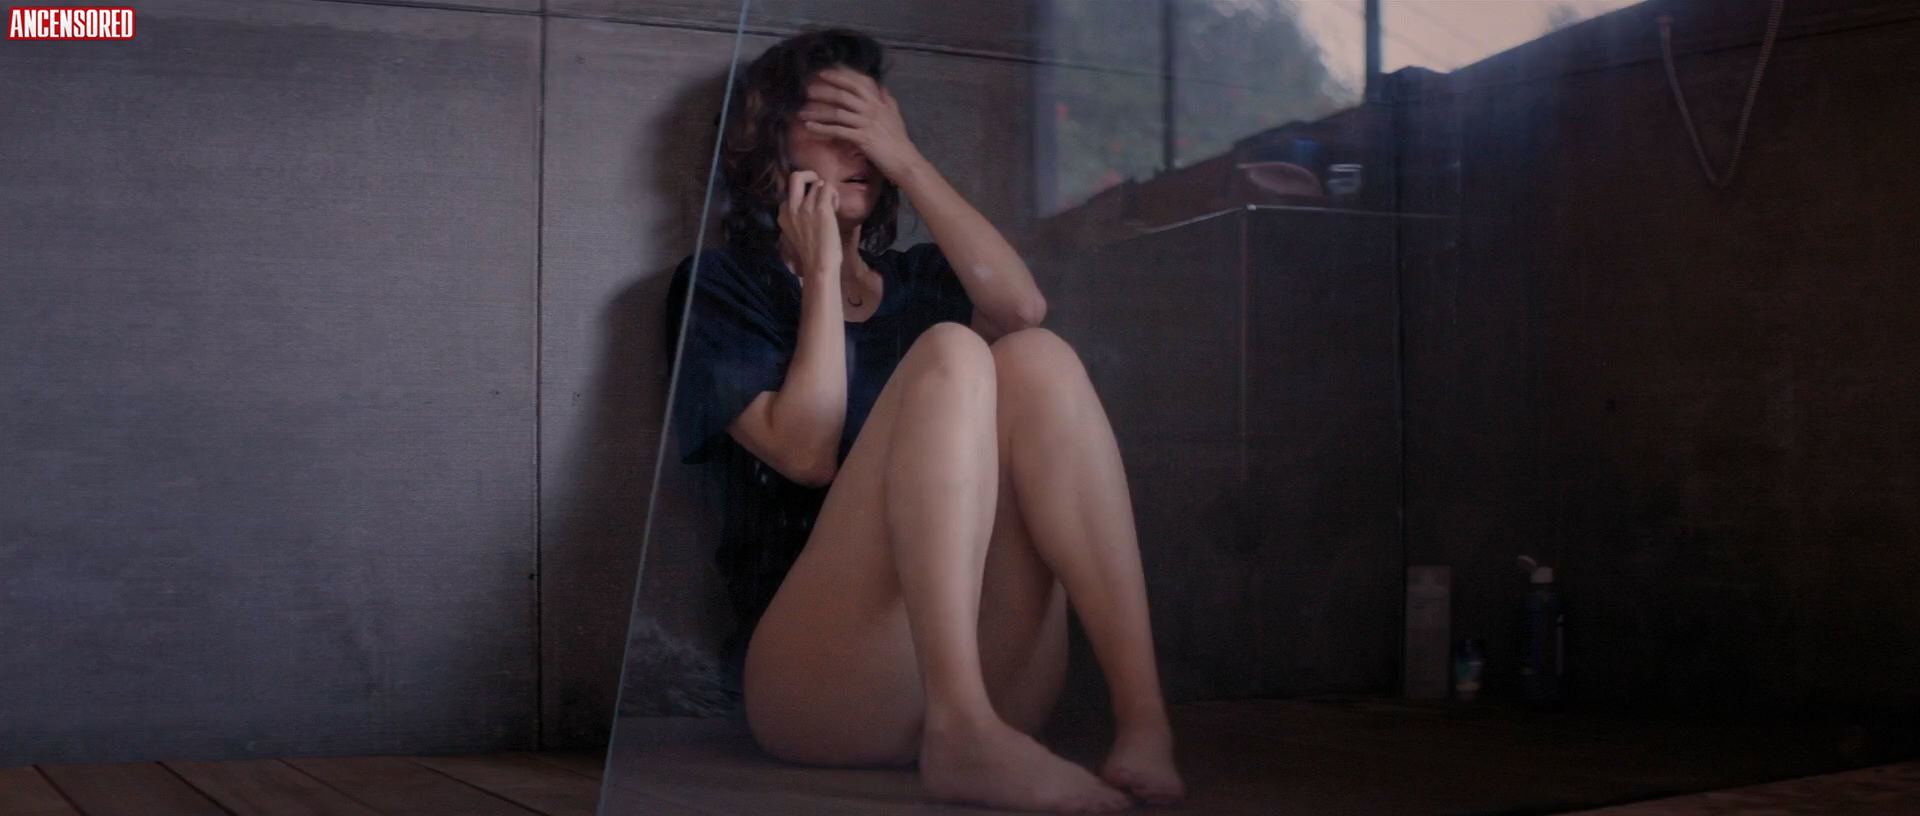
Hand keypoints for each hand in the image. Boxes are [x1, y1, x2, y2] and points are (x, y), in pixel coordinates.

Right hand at [777, 170, 841, 277]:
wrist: (819, 266)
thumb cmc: (811, 253)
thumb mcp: (795, 232)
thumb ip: (797, 216)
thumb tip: (809, 202)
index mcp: (783, 213)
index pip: (790, 191)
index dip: (805, 194)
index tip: (813, 206)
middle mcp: (791, 207)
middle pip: (796, 176)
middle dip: (809, 175)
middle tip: (820, 186)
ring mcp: (805, 207)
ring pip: (818, 184)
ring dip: (827, 192)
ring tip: (831, 207)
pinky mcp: (821, 208)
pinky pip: (828, 188)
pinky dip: (834, 195)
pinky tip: (835, 208)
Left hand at [797, 67, 922, 179]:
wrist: (904, 160)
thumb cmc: (899, 140)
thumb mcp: (895, 115)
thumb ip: (887, 99)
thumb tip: (882, 86)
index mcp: (877, 102)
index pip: (856, 84)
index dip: (838, 77)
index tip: (822, 73)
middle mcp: (871, 109)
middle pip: (843, 96)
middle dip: (823, 92)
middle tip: (806, 91)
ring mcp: (866, 123)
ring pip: (837, 113)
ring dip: (817, 112)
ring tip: (802, 112)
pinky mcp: (862, 138)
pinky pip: (838, 131)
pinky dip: (822, 129)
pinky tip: (810, 127)